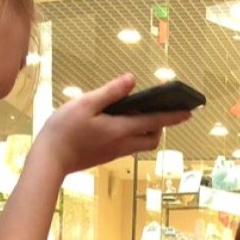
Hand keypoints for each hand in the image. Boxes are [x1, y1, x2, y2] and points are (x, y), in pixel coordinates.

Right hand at [34, 74, 191, 173]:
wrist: (50, 160)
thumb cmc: (64, 130)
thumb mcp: (85, 104)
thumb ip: (110, 92)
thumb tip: (132, 80)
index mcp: (120, 129)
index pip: (155, 122)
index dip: (174, 117)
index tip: (190, 112)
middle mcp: (122, 144)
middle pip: (153, 139)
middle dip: (160, 125)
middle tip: (156, 109)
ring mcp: (114, 153)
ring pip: (141, 143)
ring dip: (145, 130)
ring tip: (136, 112)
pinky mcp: (106, 156)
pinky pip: (128, 145)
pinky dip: (131, 134)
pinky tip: (117, 122)